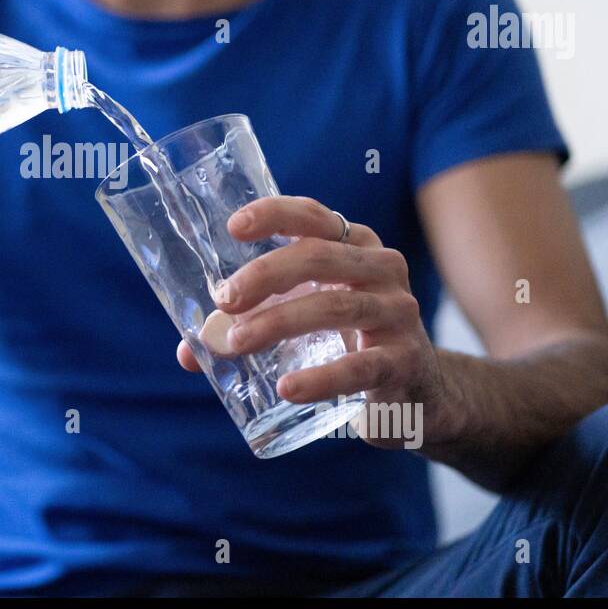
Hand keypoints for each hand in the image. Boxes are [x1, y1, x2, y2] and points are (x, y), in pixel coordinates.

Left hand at [175, 196, 450, 448]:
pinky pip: (360, 366)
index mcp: (353, 246)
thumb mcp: (305, 322)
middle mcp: (381, 269)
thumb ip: (249, 327)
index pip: (315, 216)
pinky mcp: (405, 362)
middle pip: (319, 257)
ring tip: (236, 343)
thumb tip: (188, 351)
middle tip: (224, 300)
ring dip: (278, 322)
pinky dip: (320, 378)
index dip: (275, 214)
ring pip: (334, 308)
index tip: (234, 227)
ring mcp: (398, 314)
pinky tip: (288, 388)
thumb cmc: (350, 342)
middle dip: (265, 275)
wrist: (419, 394)